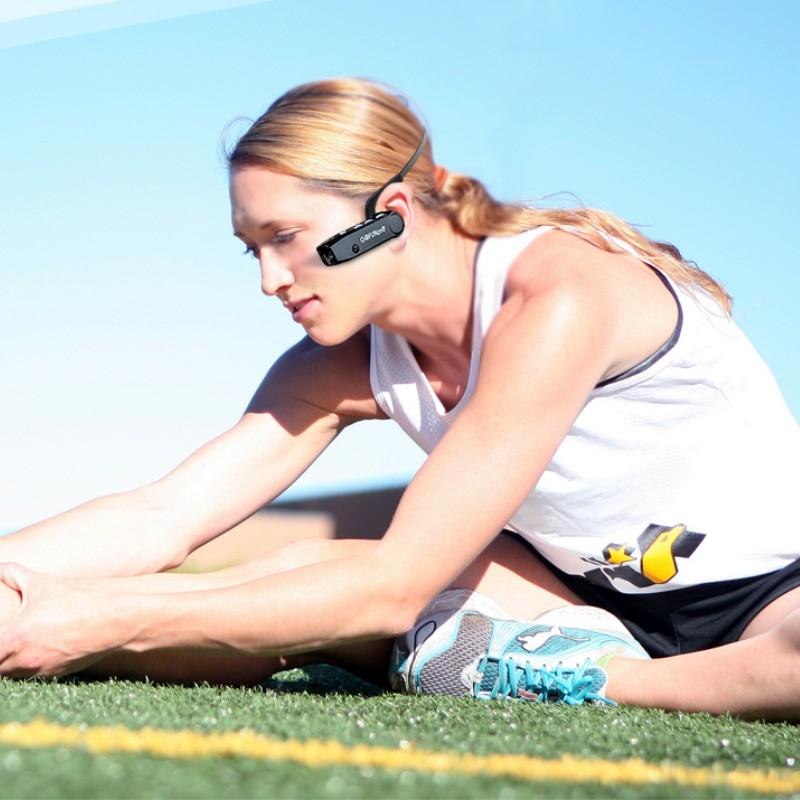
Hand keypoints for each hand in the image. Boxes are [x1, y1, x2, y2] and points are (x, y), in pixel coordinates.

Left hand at [0, 563, 120, 677]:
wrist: (111, 620)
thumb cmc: (76, 601)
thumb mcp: (42, 583)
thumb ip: (13, 574)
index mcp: (14, 638)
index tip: (0, 633)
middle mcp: (24, 660)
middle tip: (7, 637)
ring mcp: (39, 670)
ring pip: (11, 674)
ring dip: (10, 661)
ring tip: (20, 642)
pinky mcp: (54, 675)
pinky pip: (31, 676)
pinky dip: (29, 665)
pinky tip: (38, 648)